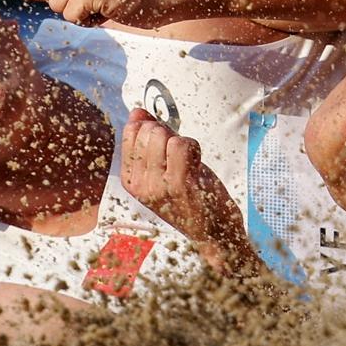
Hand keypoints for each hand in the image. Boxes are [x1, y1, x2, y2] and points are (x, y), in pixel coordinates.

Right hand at [119, 108, 245, 257]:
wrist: (215, 234)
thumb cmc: (192, 200)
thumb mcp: (163, 172)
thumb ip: (148, 142)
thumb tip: (137, 111)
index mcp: (131, 180)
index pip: (130, 132)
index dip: (153, 127)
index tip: (167, 145)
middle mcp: (140, 184)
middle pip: (149, 130)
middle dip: (170, 134)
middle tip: (181, 157)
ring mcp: (157, 184)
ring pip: (164, 135)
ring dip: (183, 142)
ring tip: (189, 164)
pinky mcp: (179, 184)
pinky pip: (182, 144)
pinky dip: (195, 147)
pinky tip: (197, 165)